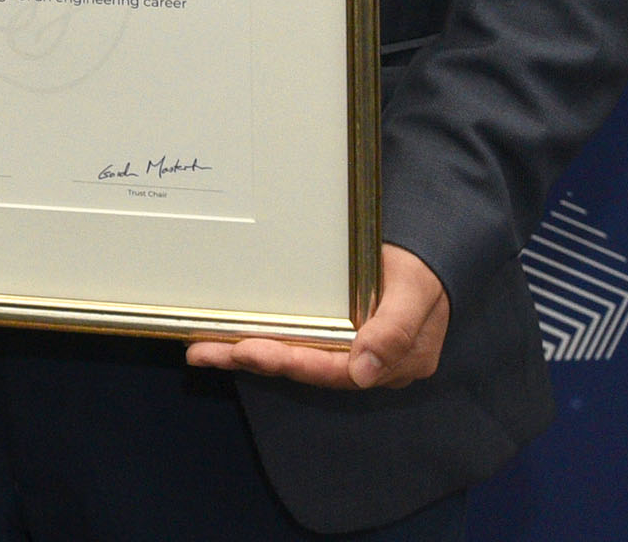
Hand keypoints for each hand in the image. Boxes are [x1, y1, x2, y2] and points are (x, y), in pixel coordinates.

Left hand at [186, 244, 449, 389]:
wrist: (425, 255)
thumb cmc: (422, 273)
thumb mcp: (415, 293)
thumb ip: (394, 331)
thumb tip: (363, 372)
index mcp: (391, 363)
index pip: (335, 371)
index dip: (294, 363)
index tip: (252, 353)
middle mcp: (363, 364)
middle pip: (306, 367)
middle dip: (256, 360)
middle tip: (210, 352)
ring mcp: (344, 349)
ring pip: (292, 356)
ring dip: (245, 354)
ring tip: (201, 350)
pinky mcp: (328, 333)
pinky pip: (291, 341)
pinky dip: (257, 340)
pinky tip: (222, 339)